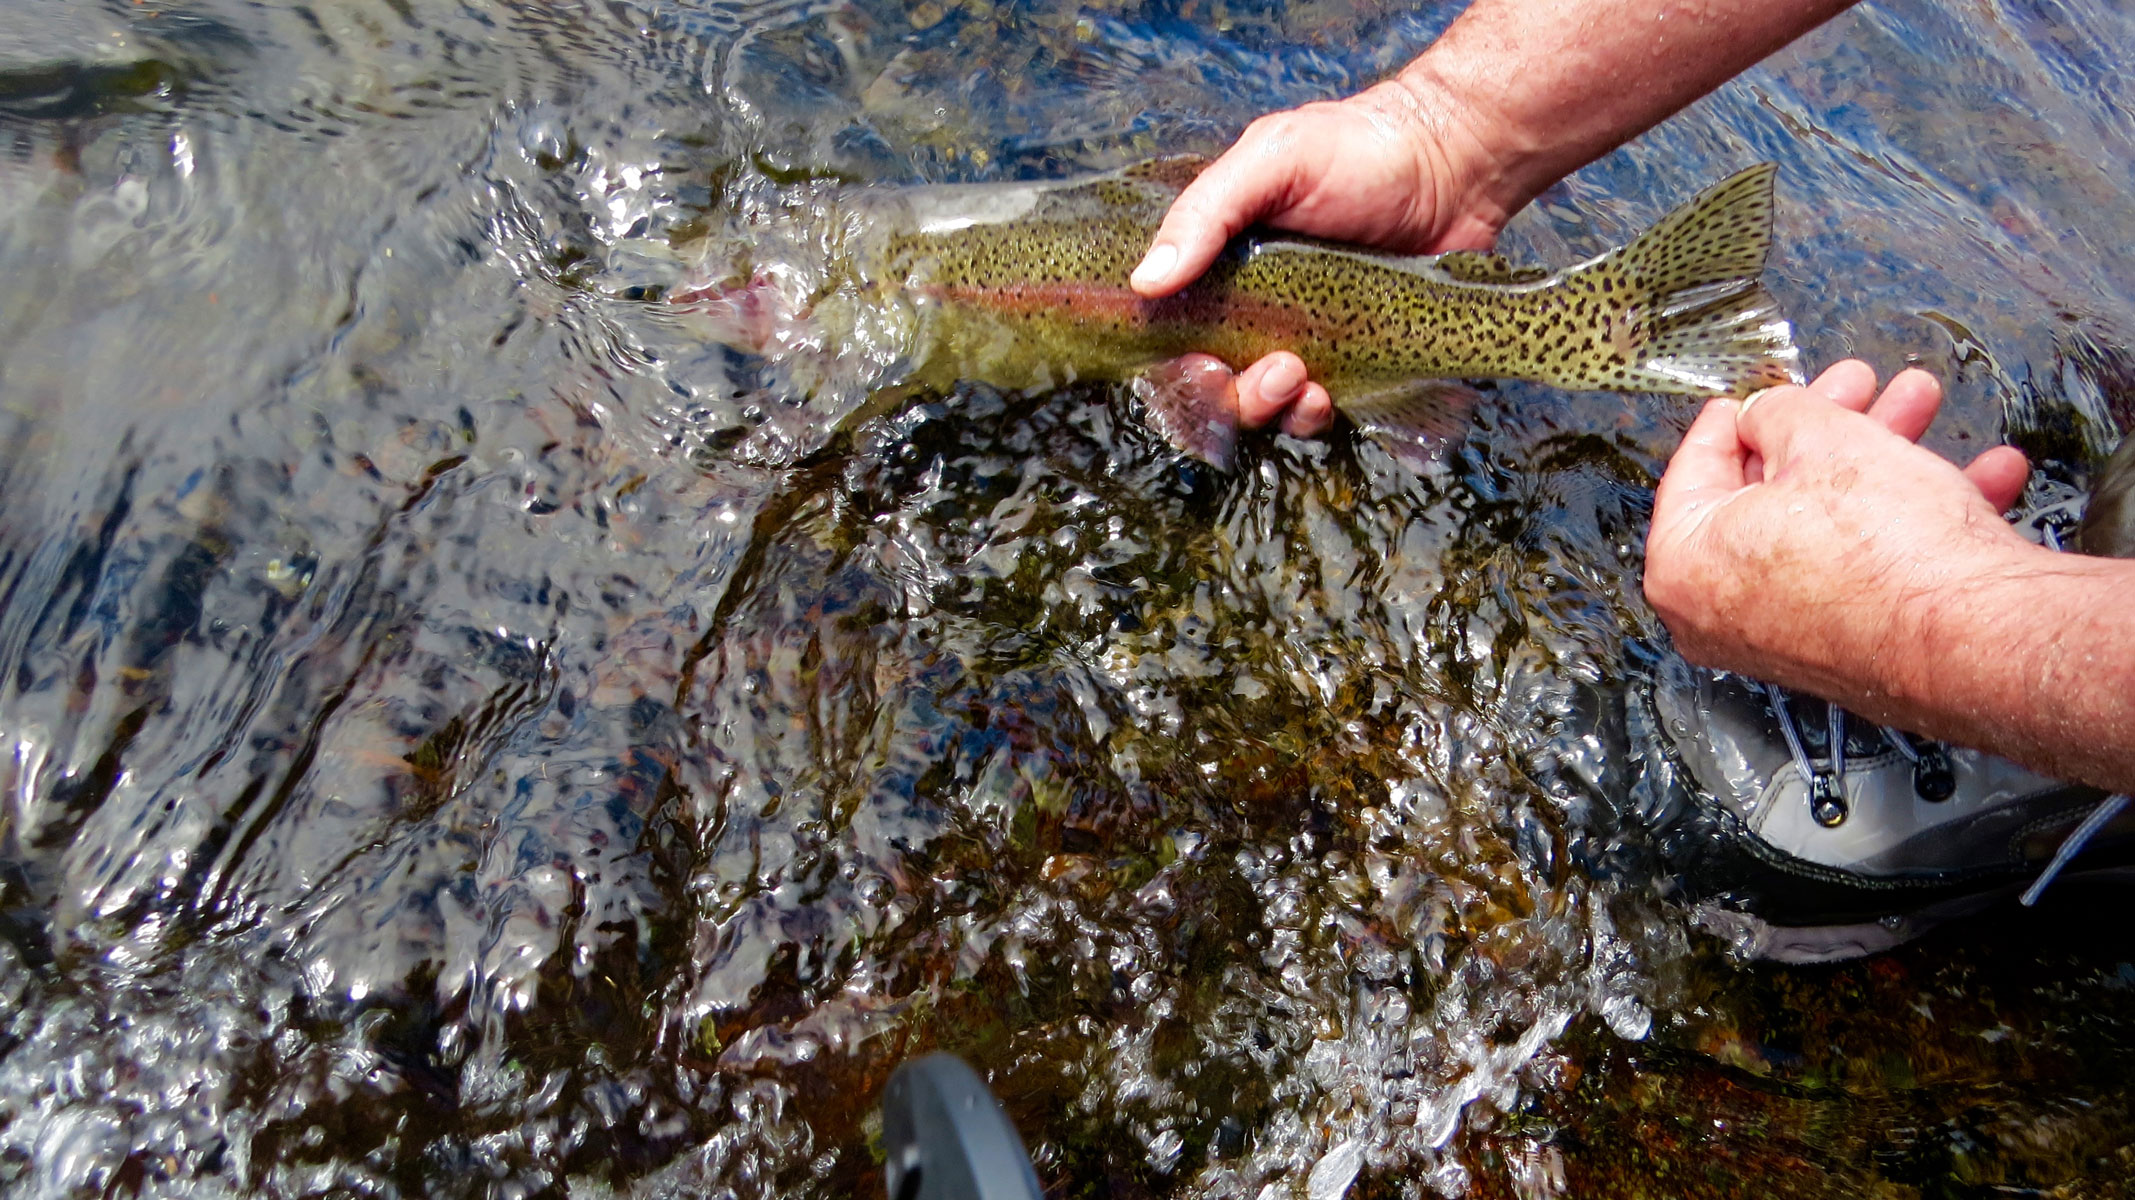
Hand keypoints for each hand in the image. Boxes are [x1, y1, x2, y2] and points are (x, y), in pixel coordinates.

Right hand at [1129, 75, 1520, 437]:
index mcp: (1220, 265)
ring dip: (1271, 407)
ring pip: (1261, 405)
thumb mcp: (1272, 159)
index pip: (1172, 332)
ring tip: (1299, 377)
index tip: (1201, 363)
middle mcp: (1252, 308)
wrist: (1454, 163)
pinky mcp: (1350, 361)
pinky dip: (1310, 414)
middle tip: (1271, 369)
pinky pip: (1314, 410)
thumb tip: (1145, 281)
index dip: (1175, 363)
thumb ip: (1205, 213)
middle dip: (1230, 393)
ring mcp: (1302, 338)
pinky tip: (1324, 395)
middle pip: (1213, 382)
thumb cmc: (1358, 150)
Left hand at [1644, 361, 2034, 704]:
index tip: (1747, 397)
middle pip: (1772, 493)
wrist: (1974, 638)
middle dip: (1829, 426)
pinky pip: (1873, 566)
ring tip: (1920, 403)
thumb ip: (1778, 413)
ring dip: (1885, 456)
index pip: (1694, 473)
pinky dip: (1919, 515)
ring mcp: (1791, 635)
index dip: (1732, 420)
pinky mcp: (1857, 644)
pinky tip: (1979, 473)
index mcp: (1686, 566)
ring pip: (1834, 521)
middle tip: (1855, 386)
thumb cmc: (1884, 552)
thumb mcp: (1819, 439)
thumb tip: (1767, 414)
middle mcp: (1726, 613)